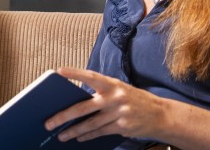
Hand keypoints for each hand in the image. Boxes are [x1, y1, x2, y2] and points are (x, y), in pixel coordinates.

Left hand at [43, 67, 165, 142]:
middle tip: (48, 122)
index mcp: (112, 84)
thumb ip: (101, 92)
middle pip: (83, 107)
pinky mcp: (122, 127)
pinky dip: (88, 136)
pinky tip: (78, 138)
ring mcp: (118, 113)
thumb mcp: (119, 89)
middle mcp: (114, 97)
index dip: (74, 73)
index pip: (90, 76)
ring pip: (89, 124)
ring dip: (73, 131)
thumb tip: (75, 100)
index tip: (58, 72)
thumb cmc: (134, 100)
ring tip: (60, 135)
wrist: (161, 115)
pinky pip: (100, 132)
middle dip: (63, 116)